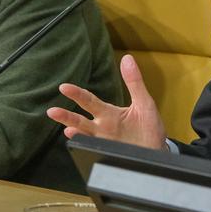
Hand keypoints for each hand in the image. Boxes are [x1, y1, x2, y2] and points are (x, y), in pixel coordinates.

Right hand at [46, 54, 167, 149]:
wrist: (158, 150)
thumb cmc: (149, 126)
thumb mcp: (144, 102)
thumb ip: (134, 82)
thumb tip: (127, 58)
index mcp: (109, 113)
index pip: (89, 101)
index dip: (77, 94)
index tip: (64, 87)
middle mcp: (103, 127)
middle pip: (81, 120)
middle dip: (67, 116)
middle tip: (52, 111)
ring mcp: (106, 142)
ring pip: (86, 136)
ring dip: (75, 133)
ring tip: (66, 129)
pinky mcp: (111, 153)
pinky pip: (97, 150)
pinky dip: (89, 147)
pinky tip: (83, 143)